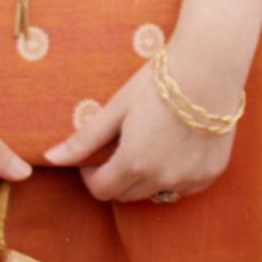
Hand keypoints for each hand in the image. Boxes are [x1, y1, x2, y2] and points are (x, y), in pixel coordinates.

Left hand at [41, 38, 243, 203]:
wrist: (209, 67)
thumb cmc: (157, 83)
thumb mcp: (116, 108)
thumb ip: (84, 139)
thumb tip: (50, 158)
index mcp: (134, 164)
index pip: (101, 190)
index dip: (90, 174)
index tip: (94, 155)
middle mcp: (163, 180)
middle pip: (127, 194)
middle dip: (116, 176)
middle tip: (120, 145)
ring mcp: (190, 180)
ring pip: (155, 192)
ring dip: (145, 177)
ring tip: (148, 141)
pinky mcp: (210, 174)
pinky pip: (183, 186)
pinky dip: (173, 175)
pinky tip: (174, 146)